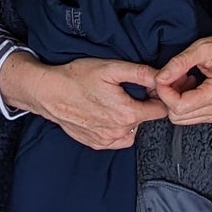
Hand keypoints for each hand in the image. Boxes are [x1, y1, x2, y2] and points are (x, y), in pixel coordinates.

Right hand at [0, 53, 167, 150]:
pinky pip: (117, 138)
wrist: (49, 92)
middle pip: (145, 119)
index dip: (158, 96)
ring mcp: (107, 140)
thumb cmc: (78, 77)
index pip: (160, 110)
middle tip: (127, 90)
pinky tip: (105, 113)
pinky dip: (116, 128)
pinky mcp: (97, 144)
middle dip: (142, 104)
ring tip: (114, 101)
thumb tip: (162, 76)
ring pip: (132, 130)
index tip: (149, 87)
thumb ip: (141, 73)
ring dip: (129, 118)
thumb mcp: (112, 68)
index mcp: (127, 113)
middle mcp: (120, 132)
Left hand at [154, 25, 211, 127]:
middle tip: (174, 74)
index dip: (164, 92)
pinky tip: (188, 85)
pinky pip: (188, 116)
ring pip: (180, 118)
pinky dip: (182, 102)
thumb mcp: (202, 47)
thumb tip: (160, 78)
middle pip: (177, 115)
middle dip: (168, 95)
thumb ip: (179, 63)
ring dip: (174, 99)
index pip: (179, 106)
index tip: (162, 76)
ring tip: (183, 78)